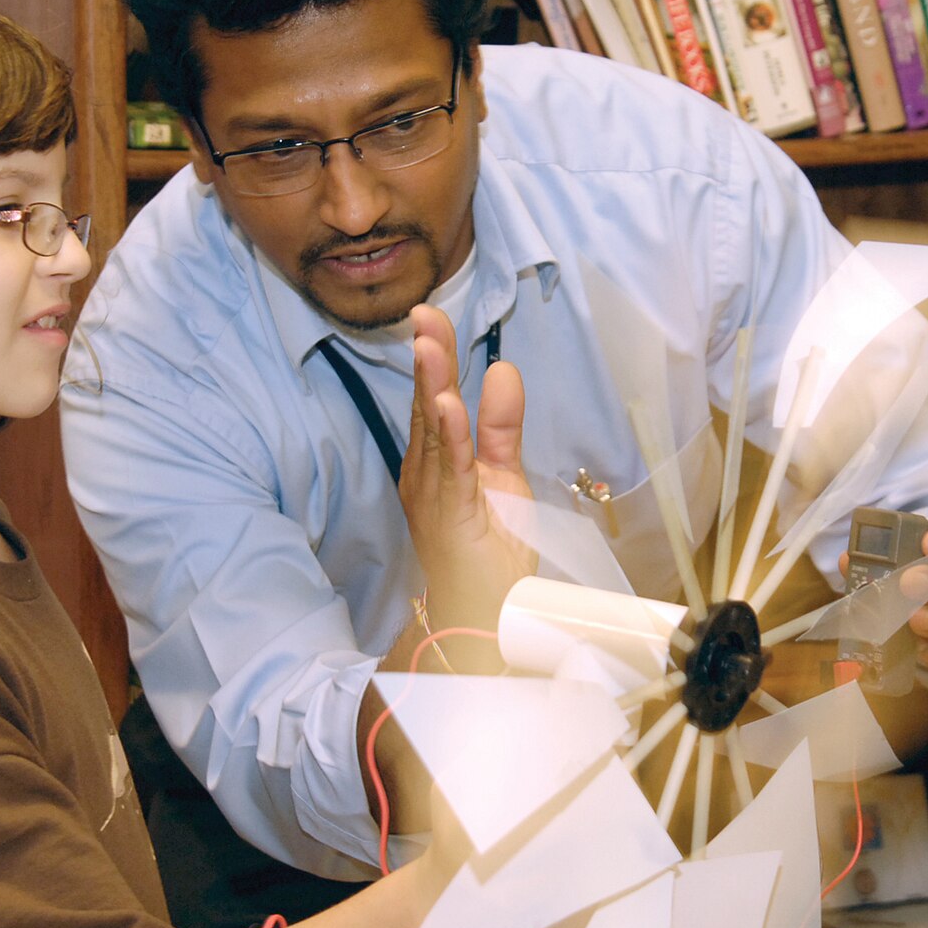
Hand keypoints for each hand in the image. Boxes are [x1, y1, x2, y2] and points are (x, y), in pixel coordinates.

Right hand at [399, 305, 534, 636]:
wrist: (486, 611)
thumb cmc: (489, 549)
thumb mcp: (503, 473)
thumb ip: (501, 424)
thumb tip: (502, 369)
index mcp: (436, 459)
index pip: (435, 397)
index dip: (436, 356)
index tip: (432, 315)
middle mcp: (425, 472)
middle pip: (428, 406)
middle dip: (428, 359)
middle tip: (424, 315)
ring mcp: (433, 495)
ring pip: (433, 432)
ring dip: (431, 388)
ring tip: (429, 346)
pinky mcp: (450, 517)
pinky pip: (451, 471)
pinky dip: (450, 437)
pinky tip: (447, 407)